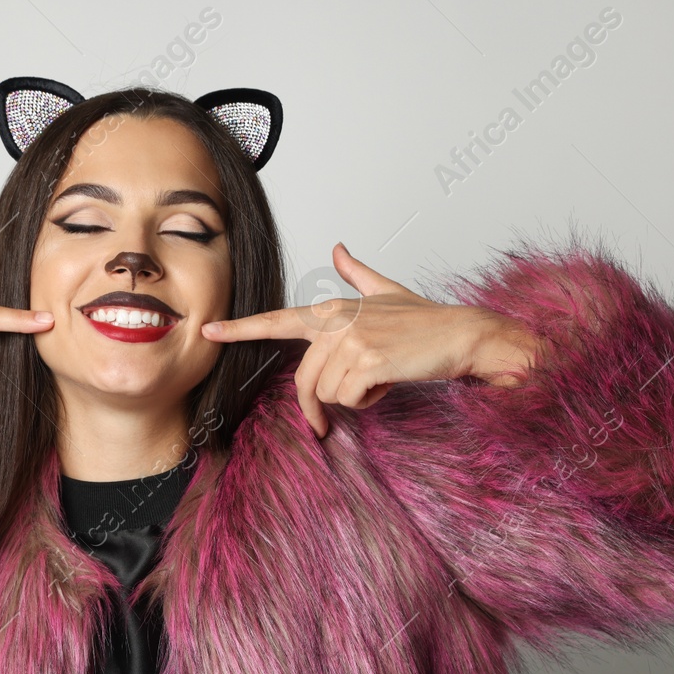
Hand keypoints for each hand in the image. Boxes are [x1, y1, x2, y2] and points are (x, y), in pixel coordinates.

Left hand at [200, 243, 542, 437]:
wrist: (465, 334)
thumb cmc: (427, 321)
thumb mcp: (388, 291)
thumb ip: (358, 275)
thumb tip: (338, 247)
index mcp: (334, 308)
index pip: (278, 320)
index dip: (241, 328)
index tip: (209, 331)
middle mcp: (337, 321)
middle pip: (304, 380)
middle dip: (317, 407)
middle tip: (327, 426)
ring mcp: (351, 340)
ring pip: (327, 393)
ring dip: (355, 398)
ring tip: (381, 378)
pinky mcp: (367, 361)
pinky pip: (349, 399)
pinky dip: (370, 401)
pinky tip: (389, 382)